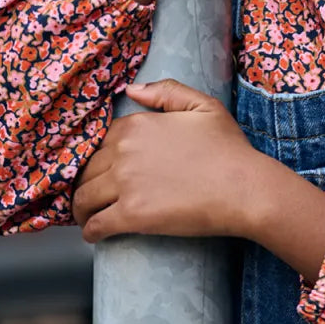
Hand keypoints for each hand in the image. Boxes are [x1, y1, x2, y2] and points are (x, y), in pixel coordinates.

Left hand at [73, 79, 324, 283]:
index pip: (101, 142)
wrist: (243, 188)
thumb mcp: (203, 106)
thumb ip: (165, 91)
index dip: (101, 158)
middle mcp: (123, 152)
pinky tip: (94, 235)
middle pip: (87, 171)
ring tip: (88, 217)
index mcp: (135, 126)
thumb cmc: (227, 148)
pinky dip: (91, 231)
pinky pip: (97, 225)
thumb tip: (131, 89)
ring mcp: (125, 185)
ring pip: (84, 199)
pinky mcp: (131, 215)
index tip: (104, 171)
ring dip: (81, 209)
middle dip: (86, 184)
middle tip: (92, 197)